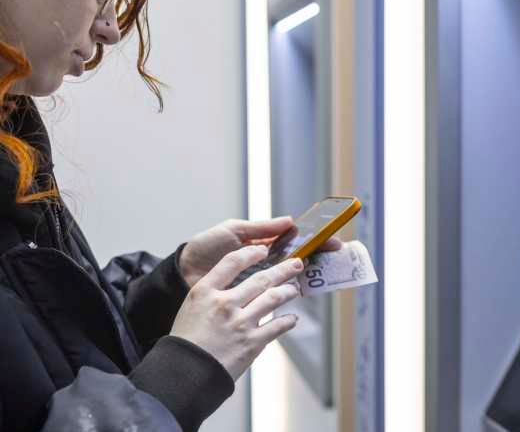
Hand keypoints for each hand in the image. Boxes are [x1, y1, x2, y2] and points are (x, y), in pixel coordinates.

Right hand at [169, 245, 304, 380]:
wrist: (186, 373)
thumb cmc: (186, 342)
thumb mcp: (191, 308)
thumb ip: (212, 294)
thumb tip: (236, 286)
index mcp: (206, 292)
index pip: (232, 262)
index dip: (251, 253)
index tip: (263, 250)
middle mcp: (225, 303)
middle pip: (261, 278)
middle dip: (283, 269)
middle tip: (295, 264)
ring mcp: (241, 322)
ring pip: (274, 298)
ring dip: (288, 291)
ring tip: (294, 289)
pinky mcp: (252, 342)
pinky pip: (277, 326)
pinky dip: (288, 320)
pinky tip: (291, 318)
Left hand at [178, 217, 343, 288]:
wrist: (183, 272)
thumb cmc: (206, 247)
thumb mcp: (234, 231)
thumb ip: (261, 228)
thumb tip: (290, 221)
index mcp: (264, 243)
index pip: (296, 240)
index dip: (315, 240)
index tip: (333, 241)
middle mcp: (266, 262)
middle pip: (299, 260)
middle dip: (319, 258)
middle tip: (336, 259)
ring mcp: (260, 281)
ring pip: (290, 279)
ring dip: (306, 277)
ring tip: (320, 275)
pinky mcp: (251, 299)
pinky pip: (274, 298)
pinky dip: (287, 298)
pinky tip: (298, 297)